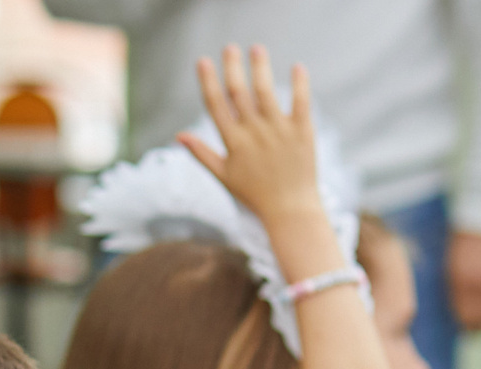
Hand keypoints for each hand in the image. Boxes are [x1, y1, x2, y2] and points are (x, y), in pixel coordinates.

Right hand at [180, 47, 325, 238]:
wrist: (290, 209)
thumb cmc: (254, 194)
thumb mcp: (223, 176)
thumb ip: (201, 153)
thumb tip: (178, 135)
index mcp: (233, 142)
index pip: (216, 105)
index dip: (208, 81)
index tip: (202, 62)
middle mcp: (254, 133)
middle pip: (239, 93)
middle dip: (232, 68)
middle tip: (229, 48)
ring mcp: (278, 130)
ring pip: (266, 92)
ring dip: (260, 68)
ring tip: (256, 49)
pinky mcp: (302, 131)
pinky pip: (300, 101)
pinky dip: (299, 83)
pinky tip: (296, 66)